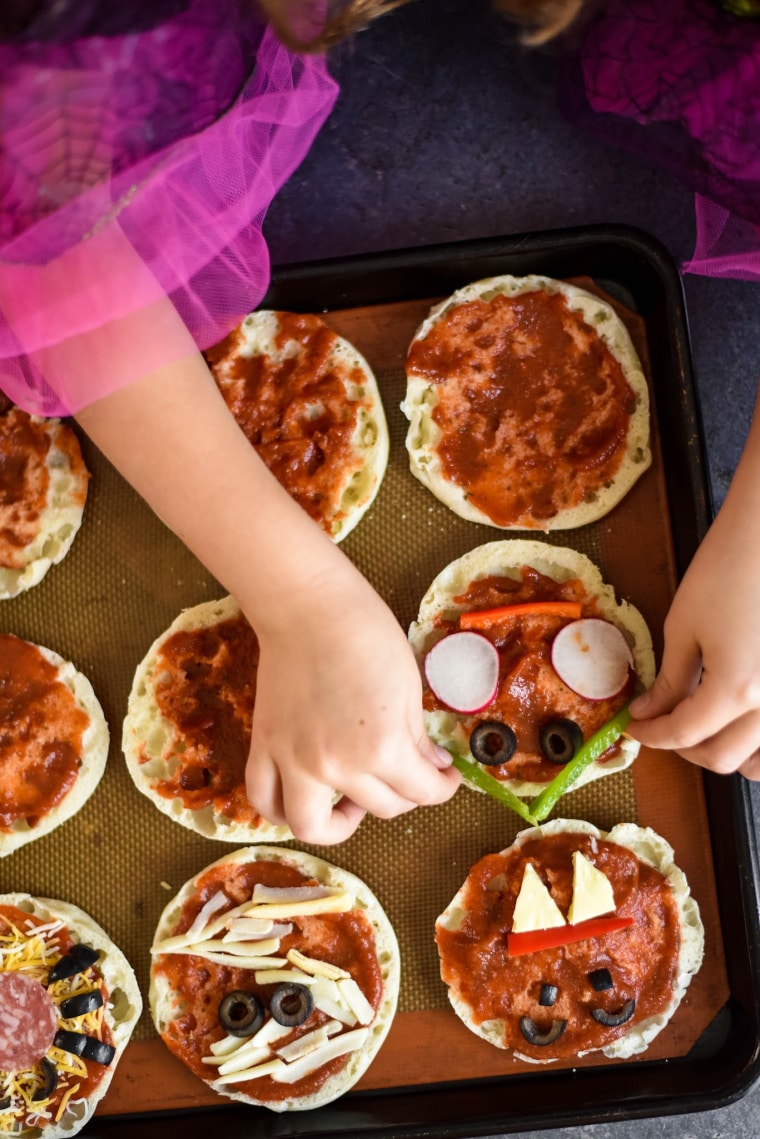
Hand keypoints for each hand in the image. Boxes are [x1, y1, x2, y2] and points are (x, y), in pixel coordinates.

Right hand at [245, 564, 460, 843]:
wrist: (309, 606)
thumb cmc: (367, 635)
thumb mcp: (408, 688)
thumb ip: (417, 738)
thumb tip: (431, 768)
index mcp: (381, 748)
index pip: (421, 792)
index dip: (442, 788)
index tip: (445, 778)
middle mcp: (336, 765)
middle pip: (381, 807)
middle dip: (404, 793)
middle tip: (408, 772)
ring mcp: (293, 761)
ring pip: (312, 826)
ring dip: (339, 824)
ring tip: (352, 801)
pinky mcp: (265, 747)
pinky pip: (265, 800)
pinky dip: (281, 810)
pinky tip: (306, 798)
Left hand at [628, 444, 759, 779]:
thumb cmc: (729, 568)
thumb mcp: (685, 626)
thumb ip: (670, 679)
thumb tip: (649, 711)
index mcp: (736, 690)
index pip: (684, 735)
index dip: (652, 734)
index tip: (634, 726)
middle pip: (722, 758)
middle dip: (683, 748)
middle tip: (661, 723)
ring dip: (730, 753)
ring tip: (705, 728)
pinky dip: (757, 741)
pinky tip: (739, 720)